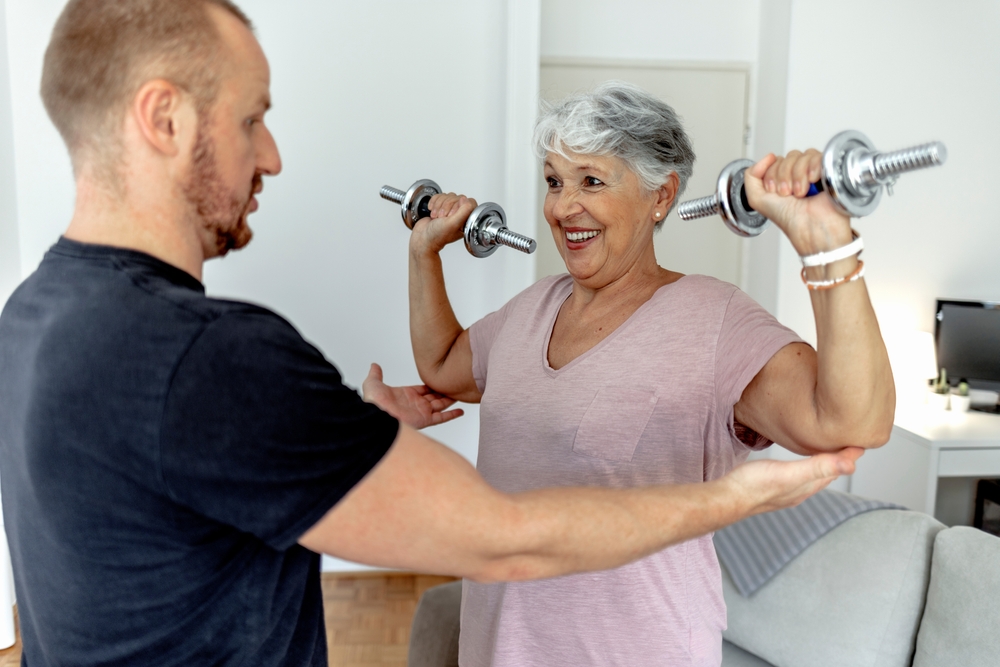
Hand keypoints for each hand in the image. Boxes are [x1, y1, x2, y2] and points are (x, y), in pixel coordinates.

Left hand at [362, 363, 463, 428]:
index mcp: (406, 395)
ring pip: (440, 405)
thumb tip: (374, 366)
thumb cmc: (374, 402)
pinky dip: (452, 415)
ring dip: (450, 400)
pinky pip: (442, 417)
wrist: (376, 415)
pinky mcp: (425, 420)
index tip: (440, 380)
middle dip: (444, 392)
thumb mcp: (373, 383)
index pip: (423, 389)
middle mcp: (415, 404)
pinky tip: (461, 411)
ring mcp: (421, 412)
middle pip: (434, 397)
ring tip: (461, 395)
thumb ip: (376, 374)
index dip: (431, 385)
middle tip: (454, 386)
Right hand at [409, 193, 477, 255]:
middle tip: (442, 217)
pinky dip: (434, 202)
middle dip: (446, 206)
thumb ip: (464, 211)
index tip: (451, 215)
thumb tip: (466, 200)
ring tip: (436, 217)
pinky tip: (432, 211)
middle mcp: (459, 215)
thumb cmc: (436, 236)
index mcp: (466, 220)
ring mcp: (449, 210)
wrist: (422, 237)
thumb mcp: (453, 224)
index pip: (468, 203)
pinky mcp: (441, 206)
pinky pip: (440, 196)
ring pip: (448, 196)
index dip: (458, 206)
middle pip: (457, 198)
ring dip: (439, 206)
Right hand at [724, 447, 864, 515]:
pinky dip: (805, 467)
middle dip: (840, 461)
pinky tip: (798, 463)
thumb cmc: (754, 485)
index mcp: (808, 487)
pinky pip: (797, 476)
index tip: (862, 443)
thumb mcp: (790, 473)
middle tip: (850, 445)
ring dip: (823, 464)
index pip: (836, 470)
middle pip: (827, 474)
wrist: (727, 498)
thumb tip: (851, 465)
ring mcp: (786, 489)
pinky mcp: (772, 486)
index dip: (849, 457)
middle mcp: (800, 490)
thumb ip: (819, 468)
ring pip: (812, 476)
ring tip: (828, 452)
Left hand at [743, 151, 853, 255]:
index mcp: (783, 179)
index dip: (772, 176)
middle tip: (788, 195)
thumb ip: (751, 176)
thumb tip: (767, 156)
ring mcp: (814, 172)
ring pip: (802, 156)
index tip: (776, 193)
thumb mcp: (758, 199)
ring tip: (801, 193)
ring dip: (797, 176)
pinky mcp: (829, 170)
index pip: (775, 161)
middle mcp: (798, 175)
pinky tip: (813, 181)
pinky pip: (818, 156)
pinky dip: (812, 168)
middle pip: (788, 157)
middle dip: (783, 177)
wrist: (811, 229)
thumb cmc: (789, 219)